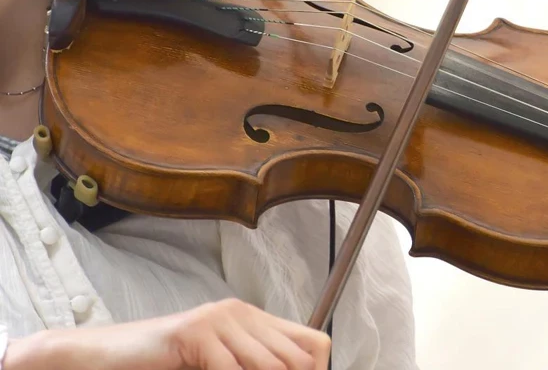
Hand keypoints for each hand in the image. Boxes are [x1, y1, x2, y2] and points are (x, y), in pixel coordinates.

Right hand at [4, 298, 330, 369]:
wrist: (103, 357)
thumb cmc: (162, 365)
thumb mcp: (218, 366)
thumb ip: (250, 365)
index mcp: (252, 319)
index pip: (315, 345)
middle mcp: (241, 313)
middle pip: (296, 360)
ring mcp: (218, 319)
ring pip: (269, 366)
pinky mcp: (194, 332)